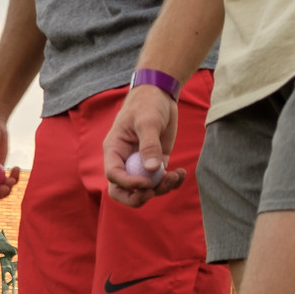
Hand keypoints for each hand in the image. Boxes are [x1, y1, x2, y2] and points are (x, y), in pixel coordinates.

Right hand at [104, 85, 186, 206]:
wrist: (159, 95)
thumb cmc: (147, 104)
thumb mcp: (147, 122)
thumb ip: (149, 146)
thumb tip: (153, 170)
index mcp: (114, 150)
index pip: (113, 175)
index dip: (128, 183)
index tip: (147, 182)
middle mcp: (125, 160)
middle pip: (121, 191)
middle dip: (137, 198)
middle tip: (153, 192)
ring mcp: (140, 163)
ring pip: (144, 189)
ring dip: (160, 189)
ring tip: (175, 176)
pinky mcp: (156, 162)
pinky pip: (160, 181)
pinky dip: (171, 182)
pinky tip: (181, 173)